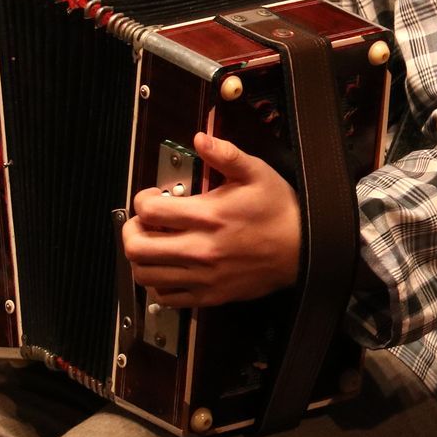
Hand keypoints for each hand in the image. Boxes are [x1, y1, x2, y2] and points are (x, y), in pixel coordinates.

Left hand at [122, 131, 301, 308]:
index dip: (142, 200)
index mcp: (208, 216)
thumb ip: (225, 154)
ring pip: (145, 275)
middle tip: (142, 223)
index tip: (153, 197)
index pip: (149, 211)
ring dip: (141, 258)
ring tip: (153, 244)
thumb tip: (200, 139)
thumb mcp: (257, 173)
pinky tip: (169, 268)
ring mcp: (203, 276)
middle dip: (131, 230)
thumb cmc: (280, 212)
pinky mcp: (209, 295)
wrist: (305, 250)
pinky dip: (158, 283)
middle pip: (137, 248)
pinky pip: (167, 297)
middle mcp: (200, 249)